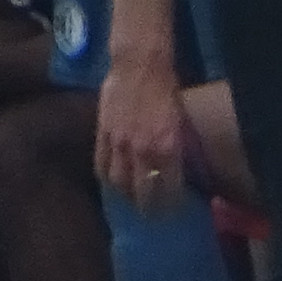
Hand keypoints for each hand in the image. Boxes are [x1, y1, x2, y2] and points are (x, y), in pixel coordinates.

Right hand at [96, 48, 189, 210]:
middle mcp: (142, 150)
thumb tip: (174, 169)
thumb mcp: (180, 122)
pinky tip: (110, 183)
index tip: (171, 213)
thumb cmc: (166, 90)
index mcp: (167, 148)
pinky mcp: (102, 132)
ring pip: (117, 182)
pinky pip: (100, 163)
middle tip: (150, 215)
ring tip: (129, 201)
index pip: (167, 188)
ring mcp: (119, 142)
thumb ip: (175, 148)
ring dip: (124, 196)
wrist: (139, 65)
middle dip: (146, 208)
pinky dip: (106, 178)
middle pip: (141, 191)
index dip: (169, 205)